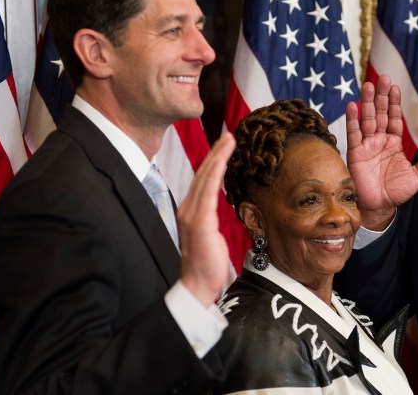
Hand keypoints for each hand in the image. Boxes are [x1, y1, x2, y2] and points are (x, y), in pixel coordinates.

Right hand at [177, 132, 235, 306]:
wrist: (198, 284)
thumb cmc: (206, 262)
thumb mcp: (209, 234)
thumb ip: (209, 218)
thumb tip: (214, 209)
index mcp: (191, 211)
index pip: (203, 180)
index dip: (213, 161)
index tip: (224, 145)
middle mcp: (188, 209)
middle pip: (203, 174)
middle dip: (216, 152)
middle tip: (229, 134)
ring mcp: (192, 214)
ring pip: (205, 178)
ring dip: (217, 157)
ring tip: (228, 140)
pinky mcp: (199, 222)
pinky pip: (208, 193)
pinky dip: (214, 174)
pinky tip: (221, 161)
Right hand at [346, 75, 417, 229]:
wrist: (379, 207)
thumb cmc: (397, 192)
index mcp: (394, 144)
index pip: (393, 118)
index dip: (393, 103)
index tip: (394, 87)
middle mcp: (379, 141)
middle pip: (379, 113)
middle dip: (380, 96)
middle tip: (382, 78)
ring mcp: (367, 145)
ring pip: (367, 119)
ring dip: (367, 102)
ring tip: (368, 85)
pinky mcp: (355, 153)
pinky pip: (353, 133)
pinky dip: (352, 119)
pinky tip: (352, 105)